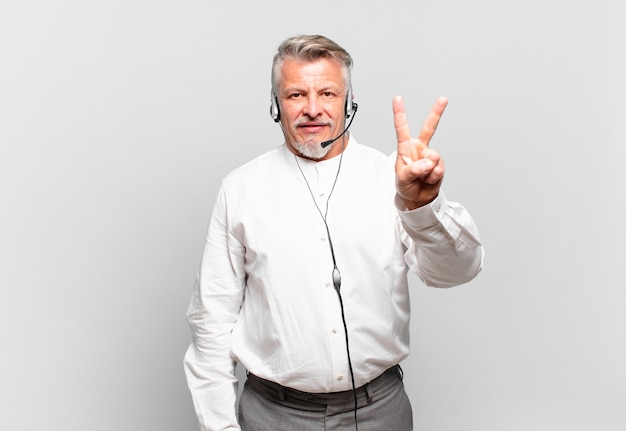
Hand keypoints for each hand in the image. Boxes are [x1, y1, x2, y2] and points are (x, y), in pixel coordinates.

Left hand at [394, 95, 446, 209]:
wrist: (418, 198)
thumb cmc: (405, 185)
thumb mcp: (403, 178)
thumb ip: (413, 170)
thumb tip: (428, 163)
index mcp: (405, 148)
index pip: (402, 129)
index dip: (400, 113)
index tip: (398, 98)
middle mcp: (419, 148)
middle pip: (429, 128)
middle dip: (437, 112)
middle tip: (443, 99)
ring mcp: (430, 156)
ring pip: (433, 157)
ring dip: (427, 171)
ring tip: (421, 178)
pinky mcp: (439, 165)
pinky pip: (438, 169)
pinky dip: (433, 177)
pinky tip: (428, 179)